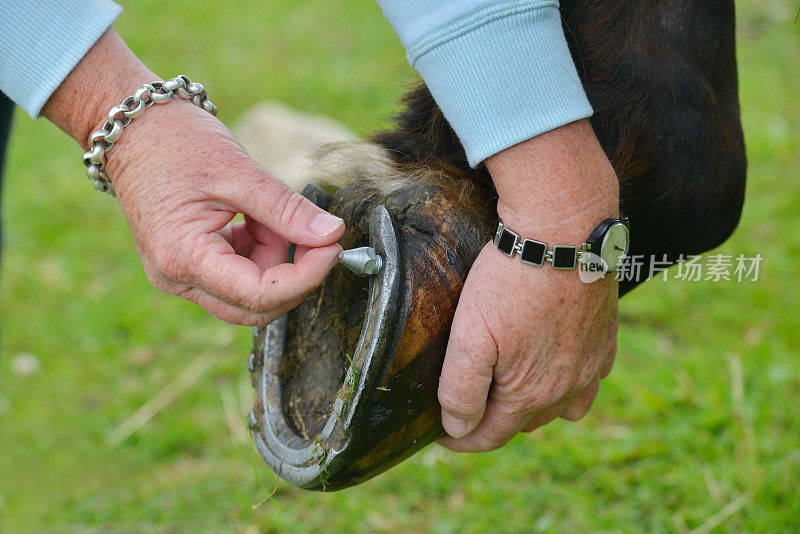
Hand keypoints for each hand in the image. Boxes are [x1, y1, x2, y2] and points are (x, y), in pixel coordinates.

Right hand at [107, 99, 344, 324]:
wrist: (133, 127)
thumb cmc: (175, 141)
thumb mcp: (239, 172)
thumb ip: (287, 210)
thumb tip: (333, 235)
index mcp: (183, 258)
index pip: (260, 295)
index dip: (306, 277)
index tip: (333, 247)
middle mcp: (176, 277)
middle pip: (256, 307)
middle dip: (294, 275)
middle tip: (317, 236)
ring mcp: (179, 275)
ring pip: (249, 293)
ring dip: (275, 258)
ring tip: (268, 213)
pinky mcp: (188, 265)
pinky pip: (237, 275)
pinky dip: (259, 251)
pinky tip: (253, 218)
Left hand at [438, 119, 619, 450]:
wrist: (563, 231)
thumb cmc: (510, 282)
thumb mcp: (470, 337)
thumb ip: (461, 390)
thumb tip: (457, 427)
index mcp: (530, 394)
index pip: (490, 436)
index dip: (460, 438)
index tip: (440, 432)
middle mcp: (567, 388)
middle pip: (523, 423)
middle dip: (493, 421)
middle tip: (468, 407)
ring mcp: (591, 364)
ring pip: (560, 407)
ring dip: (532, 407)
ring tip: (510, 393)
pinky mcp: (606, 337)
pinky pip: (590, 379)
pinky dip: (570, 384)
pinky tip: (556, 367)